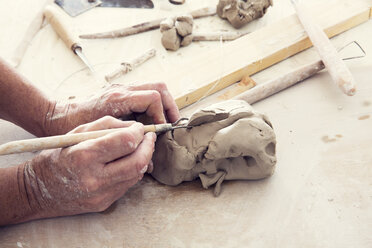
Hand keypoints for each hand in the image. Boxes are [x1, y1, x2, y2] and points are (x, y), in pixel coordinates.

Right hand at [21, 116, 155, 218]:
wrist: (37, 191)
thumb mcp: (77, 133)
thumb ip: (107, 126)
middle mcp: (94, 178)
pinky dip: (133, 171)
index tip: (140, 128)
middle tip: (149, 138)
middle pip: (137, 162)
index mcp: (84, 156)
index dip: (138, 132)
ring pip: (136, 175)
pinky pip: (128, 185)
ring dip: (144, 159)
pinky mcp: (104, 203)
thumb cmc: (57, 156)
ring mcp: (100, 194)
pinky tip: (128, 162)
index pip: (125, 142)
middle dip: (149, 147)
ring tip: (140, 148)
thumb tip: (135, 127)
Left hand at [44, 82, 179, 135]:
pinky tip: (151, 121)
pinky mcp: (120, 92)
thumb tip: (148, 162)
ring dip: (164, 105)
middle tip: (172, 124)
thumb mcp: (99, 139)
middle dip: (170, 106)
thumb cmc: (74, 128)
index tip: (161, 131)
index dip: (162, 115)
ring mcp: (121, 88)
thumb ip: (125, 147)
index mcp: (117, 98)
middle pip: (159, 88)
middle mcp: (121, 89)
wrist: (57, 115)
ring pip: (154, 88)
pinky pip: (145, 93)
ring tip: (165, 123)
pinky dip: (154, 105)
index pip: (152, 98)